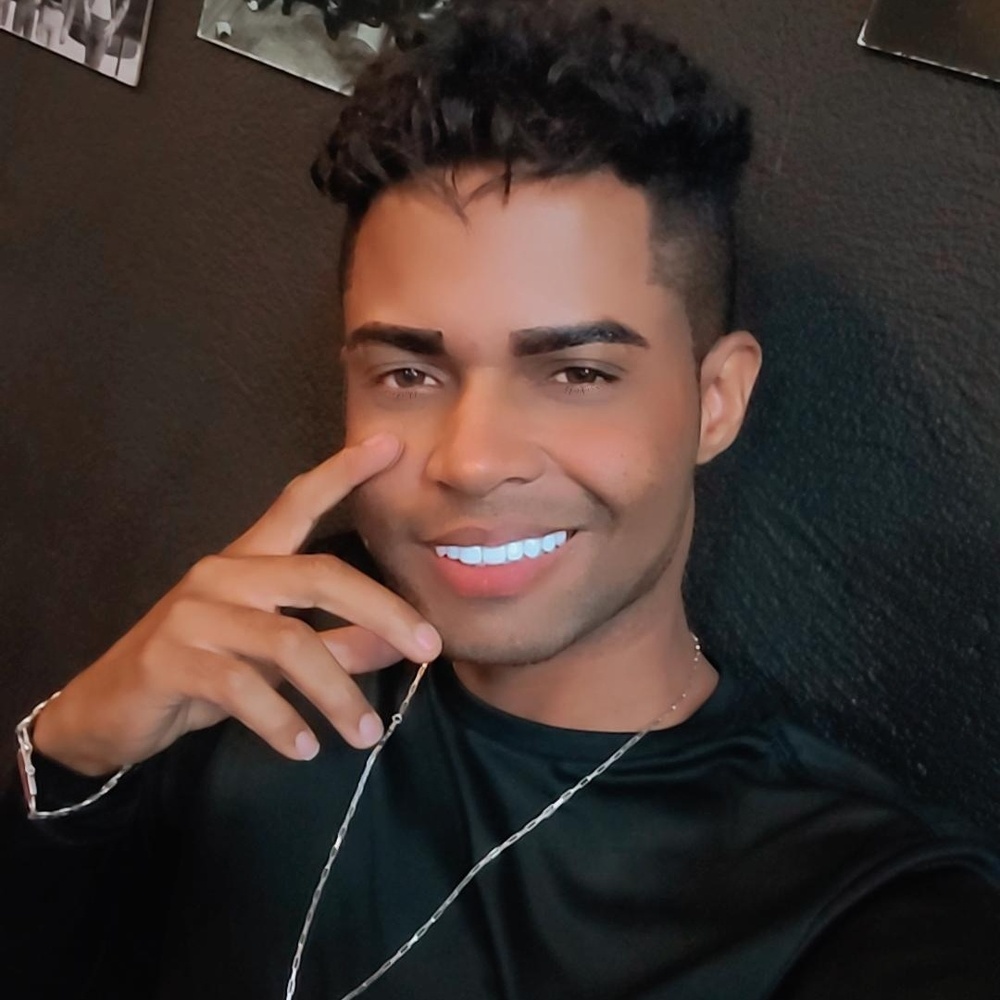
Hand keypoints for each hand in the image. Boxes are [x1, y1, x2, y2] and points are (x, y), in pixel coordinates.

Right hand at [33, 434, 441, 775]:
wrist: (108, 710)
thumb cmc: (202, 673)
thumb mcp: (275, 657)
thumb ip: (337, 644)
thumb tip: (398, 643)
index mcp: (249, 561)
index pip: (298, 502)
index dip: (343, 472)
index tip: (390, 446)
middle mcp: (223, 574)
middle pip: (319, 575)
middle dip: (384, 610)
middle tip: (430, 649)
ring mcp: (194, 613)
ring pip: (289, 642)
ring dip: (336, 692)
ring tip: (365, 732)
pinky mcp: (170, 658)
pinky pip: (243, 688)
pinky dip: (282, 722)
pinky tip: (306, 748)